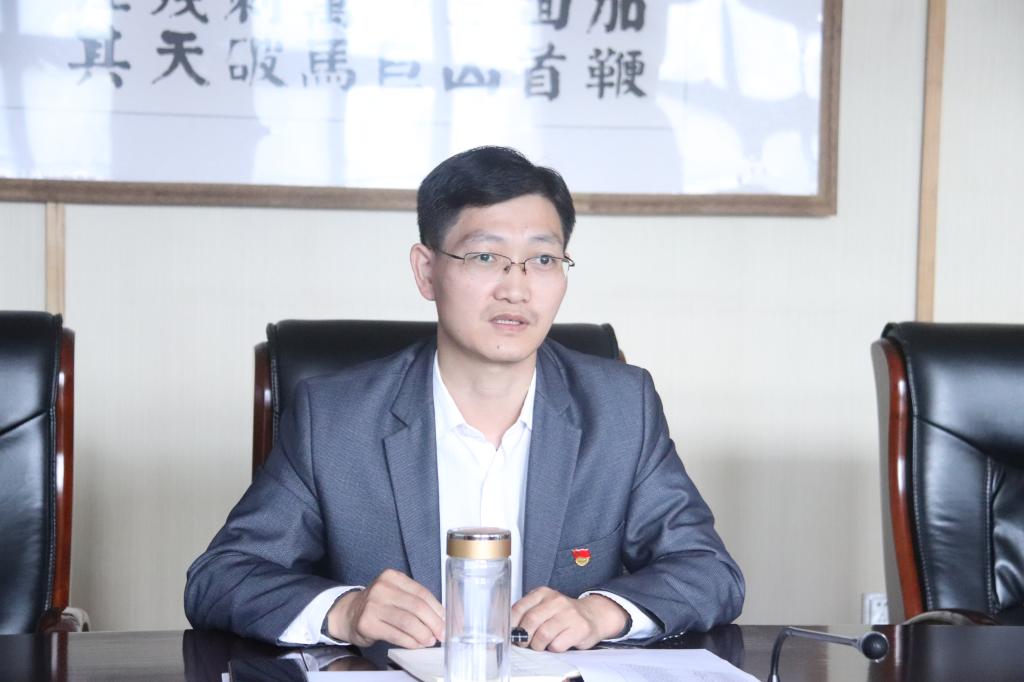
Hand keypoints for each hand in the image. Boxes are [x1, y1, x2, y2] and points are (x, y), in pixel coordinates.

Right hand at [326, 569, 443, 647]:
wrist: (349, 613)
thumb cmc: (378, 605)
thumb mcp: (395, 594)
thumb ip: (415, 601)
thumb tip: (441, 617)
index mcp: (392, 577)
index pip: (422, 592)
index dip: (437, 609)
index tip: (446, 621)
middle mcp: (382, 588)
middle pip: (416, 607)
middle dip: (434, 623)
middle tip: (442, 634)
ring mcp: (372, 605)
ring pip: (407, 621)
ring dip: (423, 634)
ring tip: (430, 640)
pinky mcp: (367, 623)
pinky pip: (395, 634)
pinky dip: (410, 641)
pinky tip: (416, 644)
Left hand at [511, 588, 627, 651]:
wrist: (592, 615)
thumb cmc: (562, 614)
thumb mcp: (544, 606)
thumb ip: (527, 613)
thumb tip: (510, 630)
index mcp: (543, 593)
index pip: (519, 608)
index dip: (512, 625)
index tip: (510, 634)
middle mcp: (556, 600)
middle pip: (530, 621)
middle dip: (523, 637)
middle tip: (524, 643)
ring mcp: (569, 613)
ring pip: (543, 635)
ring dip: (537, 645)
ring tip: (539, 645)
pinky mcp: (579, 628)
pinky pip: (557, 645)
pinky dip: (552, 649)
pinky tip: (555, 644)